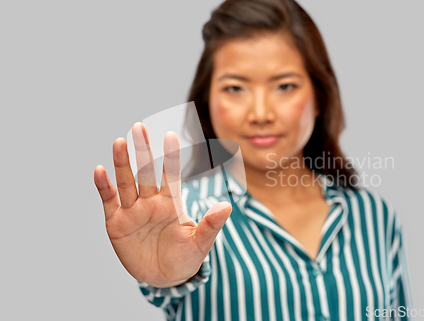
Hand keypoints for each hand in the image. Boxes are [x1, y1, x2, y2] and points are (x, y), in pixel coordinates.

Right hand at [94, 123, 231, 287]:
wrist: (164, 277)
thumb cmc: (185, 257)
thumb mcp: (200, 243)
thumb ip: (210, 225)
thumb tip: (227, 206)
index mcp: (172, 203)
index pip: (171, 176)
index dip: (170, 157)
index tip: (171, 136)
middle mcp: (151, 202)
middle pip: (145, 173)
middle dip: (142, 151)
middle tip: (139, 126)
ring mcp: (133, 211)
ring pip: (126, 182)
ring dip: (122, 163)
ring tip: (119, 142)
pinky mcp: (116, 223)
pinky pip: (109, 201)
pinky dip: (104, 187)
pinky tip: (100, 170)